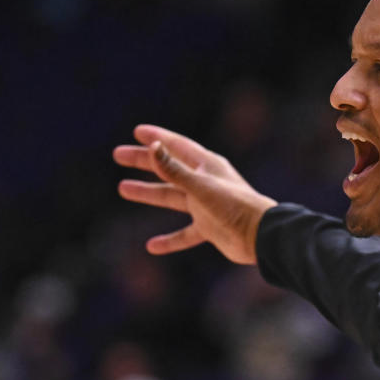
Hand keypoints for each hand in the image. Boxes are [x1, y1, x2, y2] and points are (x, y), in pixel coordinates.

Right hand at [114, 125, 276, 263]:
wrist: (261, 237)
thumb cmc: (235, 207)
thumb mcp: (201, 186)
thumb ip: (175, 170)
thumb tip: (152, 148)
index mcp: (208, 166)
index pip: (178, 146)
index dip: (158, 138)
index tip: (137, 132)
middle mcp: (206, 183)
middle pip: (169, 169)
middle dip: (145, 162)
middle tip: (118, 155)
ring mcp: (207, 206)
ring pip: (172, 197)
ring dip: (149, 193)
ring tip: (123, 188)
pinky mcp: (210, 228)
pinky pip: (185, 235)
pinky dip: (170, 240)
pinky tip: (152, 246)